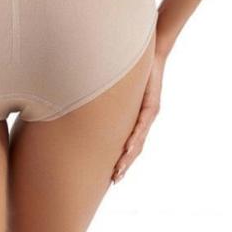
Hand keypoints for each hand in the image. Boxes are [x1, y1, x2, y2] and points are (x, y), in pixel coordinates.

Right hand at [111, 49, 165, 184]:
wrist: (148, 50)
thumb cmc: (128, 64)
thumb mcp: (113, 84)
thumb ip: (102, 95)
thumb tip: (80, 99)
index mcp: (135, 116)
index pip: (127, 142)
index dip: (120, 158)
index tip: (110, 173)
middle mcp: (144, 118)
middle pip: (134, 147)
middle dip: (124, 164)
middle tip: (114, 181)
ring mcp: (149, 112)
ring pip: (138, 140)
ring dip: (128, 158)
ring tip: (118, 172)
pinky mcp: (151, 104)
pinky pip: (142, 124)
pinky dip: (134, 138)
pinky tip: (127, 149)